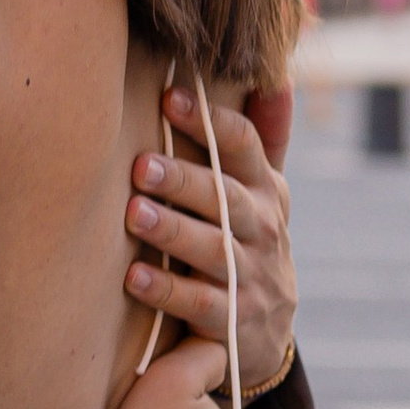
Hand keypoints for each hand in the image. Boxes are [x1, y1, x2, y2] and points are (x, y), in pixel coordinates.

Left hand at [125, 87, 295, 395]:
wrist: (264, 335)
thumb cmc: (247, 243)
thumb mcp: (264, 192)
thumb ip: (266, 136)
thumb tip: (276, 72)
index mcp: (266, 190)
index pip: (245, 146)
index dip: (210, 121)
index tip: (169, 97)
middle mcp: (263, 229)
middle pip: (227, 198)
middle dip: (184, 180)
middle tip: (141, 166)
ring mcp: (252, 277)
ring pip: (213, 250)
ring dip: (173, 231)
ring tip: (133, 214)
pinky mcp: (234, 323)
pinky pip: (201, 305)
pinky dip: (167, 290)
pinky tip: (134, 276)